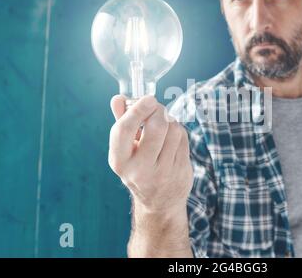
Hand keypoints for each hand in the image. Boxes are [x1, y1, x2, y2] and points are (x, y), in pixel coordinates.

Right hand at [108, 95, 192, 214]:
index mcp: (120, 161)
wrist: (159, 202)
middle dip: (158, 111)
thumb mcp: (125, 149)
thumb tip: (118, 98)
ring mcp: (163, 172)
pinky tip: (171, 137)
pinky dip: (178, 130)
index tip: (148, 98)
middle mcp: (140, 169)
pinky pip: (183, 138)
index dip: (136, 110)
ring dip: (169, 120)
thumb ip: (121, 122)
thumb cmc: (139, 167)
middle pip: (155, 127)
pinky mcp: (181, 170)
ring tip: (163, 126)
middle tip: (156, 107)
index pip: (124, 130)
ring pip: (173, 130)